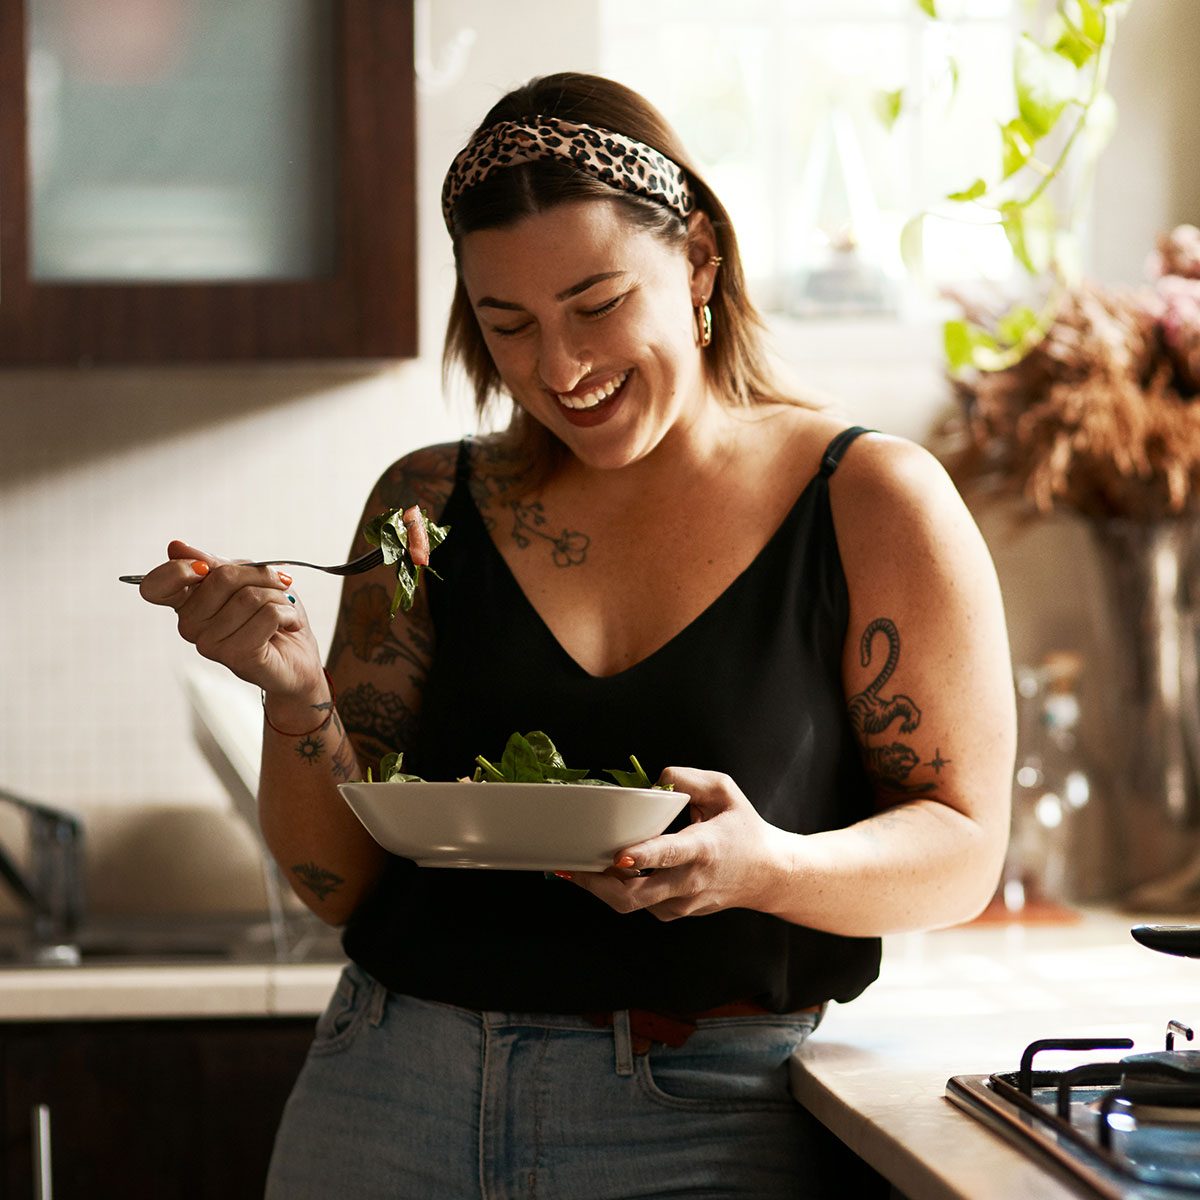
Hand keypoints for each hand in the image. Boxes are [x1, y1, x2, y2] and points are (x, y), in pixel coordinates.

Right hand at [137, 539, 323, 697]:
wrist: (298, 657)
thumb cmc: (271, 616)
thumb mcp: (245, 579)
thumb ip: (214, 564)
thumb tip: (176, 547)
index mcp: (186, 604)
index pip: (156, 586)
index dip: (178, 569)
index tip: (207, 567)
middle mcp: (190, 626)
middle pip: (222, 577)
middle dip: (260, 576)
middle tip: (276, 586)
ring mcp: (210, 645)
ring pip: (250, 597)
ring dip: (279, 597)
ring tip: (283, 610)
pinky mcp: (236, 656)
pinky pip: (268, 614)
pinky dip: (288, 613)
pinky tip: (288, 625)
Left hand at [565, 768, 793, 920]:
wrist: (768, 875)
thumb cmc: (743, 829)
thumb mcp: (725, 791)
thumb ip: (690, 779)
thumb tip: (657, 778)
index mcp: (703, 848)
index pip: (670, 855)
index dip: (642, 856)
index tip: (618, 855)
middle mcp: (690, 881)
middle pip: (636, 896)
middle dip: (598, 884)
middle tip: (570, 866)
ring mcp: (682, 903)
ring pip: (632, 904)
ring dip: (602, 887)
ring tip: (577, 867)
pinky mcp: (676, 913)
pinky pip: (640, 905)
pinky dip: (619, 891)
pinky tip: (606, 873)